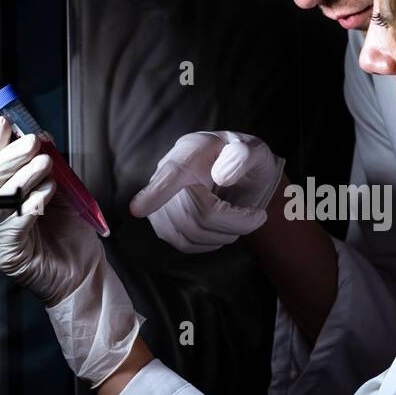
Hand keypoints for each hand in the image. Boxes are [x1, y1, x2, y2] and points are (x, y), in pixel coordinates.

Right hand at [0, 117, 143, 386]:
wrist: (83, 273)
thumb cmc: (70, 235)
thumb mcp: (62, 192)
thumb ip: (50, 167)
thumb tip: (43, 138)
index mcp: (4, 195)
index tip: (5, 123)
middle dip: (9, 156)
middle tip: (30, 141)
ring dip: (22, 177)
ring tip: (44, 164)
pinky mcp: (7, 252)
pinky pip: (13, 224)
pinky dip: (30, 204)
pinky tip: (45, 194)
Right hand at [129, 131, 284, 252]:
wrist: (238, 173)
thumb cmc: (245, 160)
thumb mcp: (255, 151)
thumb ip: (244, 156)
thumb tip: (221, 177)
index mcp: (191, 152)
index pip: (171, 174)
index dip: (155, 193)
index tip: (137, 209)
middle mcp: (167, 174)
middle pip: (193, 214)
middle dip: (234, 222)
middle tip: (258, 216)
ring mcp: (161, 200)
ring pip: (190, 233)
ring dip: (225, 234)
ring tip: (243, 220)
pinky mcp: (164, 223)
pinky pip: (185, 243)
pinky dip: (212, 242)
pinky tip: (224, 229)